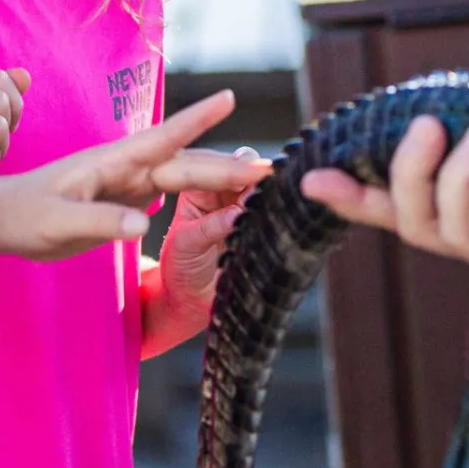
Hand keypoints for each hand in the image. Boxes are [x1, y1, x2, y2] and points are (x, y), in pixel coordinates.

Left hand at [0, 90, 271, 261]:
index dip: (196, 118)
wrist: (0, 221)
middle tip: (268, 169)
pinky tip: (213, 199)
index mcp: (111, 162)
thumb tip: (145, 224)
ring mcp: (126, 183)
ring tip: (254, 181)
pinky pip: (168, 194)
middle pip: (184, 163)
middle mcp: (125, 167)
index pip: (162, 137)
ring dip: (217, 177)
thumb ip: (102, 221)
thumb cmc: (23, 217)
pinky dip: (196, 194)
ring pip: (181, 176)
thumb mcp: (58, 223)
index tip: (230, 97)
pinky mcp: (123, 200)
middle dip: (226, 164)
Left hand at [154, 145, 264, 316]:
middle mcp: (221, 191)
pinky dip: (281, 209)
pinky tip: (287, 212)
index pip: (219, 166)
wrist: (193, 301)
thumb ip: (210, 226)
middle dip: (261, 174)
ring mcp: (242, 206)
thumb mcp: (187, 245)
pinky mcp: (259, 224)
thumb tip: (238, 213)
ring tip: (281, 199)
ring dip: (274, 190)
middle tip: (271, 186)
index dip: (239, 167)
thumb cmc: (181, 268)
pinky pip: (275, 210)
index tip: (257, 174)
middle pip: (247, 168)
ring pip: (265, 186)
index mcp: (198, 186)